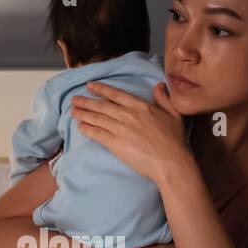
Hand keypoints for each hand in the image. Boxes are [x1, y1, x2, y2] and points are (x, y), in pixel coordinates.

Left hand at [70, 80, 187, 183]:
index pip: (116, 94)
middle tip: (74, 99)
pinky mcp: (115, 144)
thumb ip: (164, 99)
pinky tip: (80, 126)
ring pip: (97, 118)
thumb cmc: (175, 140)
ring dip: (83, 113)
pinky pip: (97, 134)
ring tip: (73, 110)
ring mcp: (120, 129)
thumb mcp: (174, 114)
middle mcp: (127, 115)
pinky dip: (87, 129)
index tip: (90, 86)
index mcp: (141, 106)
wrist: (171, 162)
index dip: (101, 89)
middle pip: (102, 106)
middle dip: (86, 101)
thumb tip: (158, 85)